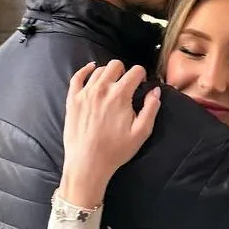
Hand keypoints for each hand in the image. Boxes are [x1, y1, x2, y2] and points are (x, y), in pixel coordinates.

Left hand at [59, 60, 160, 207]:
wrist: (87, 164)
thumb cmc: (115, 151)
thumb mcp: (141, 132)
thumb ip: (151, 108)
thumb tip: (155, 91)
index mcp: (120, 95)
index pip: (135, 71)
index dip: (141, 75)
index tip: (141, 84)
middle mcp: (102, 89)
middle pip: (116, 65)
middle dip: (125, 71)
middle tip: (126, 85)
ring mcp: (85, 93)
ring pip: (99, 70)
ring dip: (108, 73)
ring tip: (111, 84)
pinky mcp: (72, 100)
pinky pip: (77, 77)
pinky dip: (85, 70)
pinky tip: (91, 69)